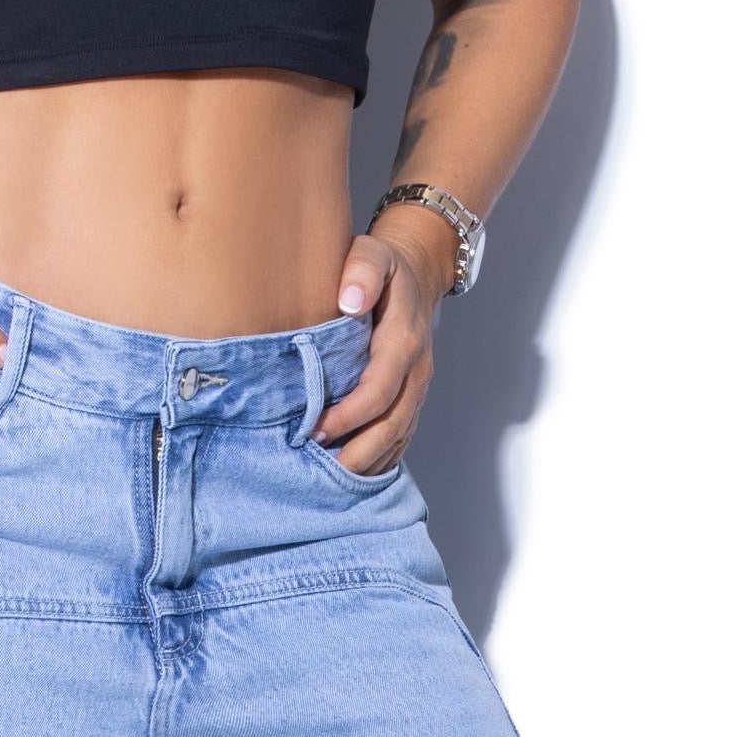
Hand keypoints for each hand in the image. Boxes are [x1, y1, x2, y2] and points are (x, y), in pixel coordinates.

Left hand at [316, 212, 453, 471]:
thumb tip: (349, 301)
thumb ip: (361, 272)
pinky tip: (355, 472)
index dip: (350, 414)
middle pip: (394, 422)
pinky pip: (401, 433)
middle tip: (323, 471)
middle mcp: (417, 368)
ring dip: (370, 460)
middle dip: (360, 450)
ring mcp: (418, 384)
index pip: (380, 387)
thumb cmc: (385, 267)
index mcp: (404, 339)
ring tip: (334, 481)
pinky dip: (381, 456)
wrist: (417, 272)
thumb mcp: (372, 255)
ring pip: (400, 433)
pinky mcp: (412, 394)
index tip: (317, 429)